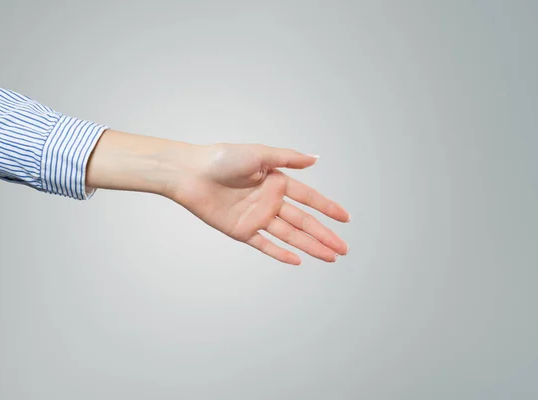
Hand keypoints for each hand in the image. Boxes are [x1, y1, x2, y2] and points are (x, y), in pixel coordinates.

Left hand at [172, 143, 349, 264]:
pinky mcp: (242, 230)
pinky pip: (265, 244)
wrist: (190, 174)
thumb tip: (316, 159)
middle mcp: (270, 201)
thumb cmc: (222, 158)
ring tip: (330, 257)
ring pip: (290, 235)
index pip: (309, 198)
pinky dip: (281, 253)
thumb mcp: (259, 153)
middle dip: (324, 235)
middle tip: (344, 248)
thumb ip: (288, 159)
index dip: (328, 208)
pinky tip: (298, 260)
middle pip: (304, 221)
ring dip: (310, 246)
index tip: (346, 219)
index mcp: (276, 182)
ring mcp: (257, 217)